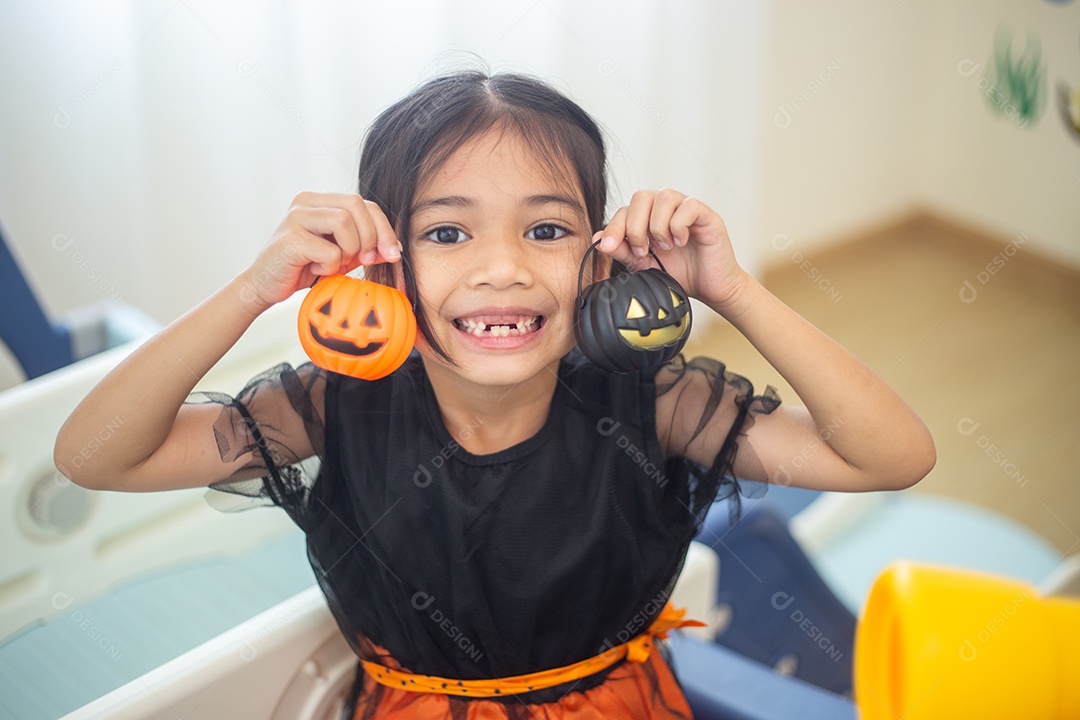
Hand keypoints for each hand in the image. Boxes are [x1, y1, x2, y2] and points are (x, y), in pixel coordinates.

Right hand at [241, 192, 400, 309]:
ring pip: (344, 221)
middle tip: (364, 260)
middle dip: (370, 236)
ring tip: (335, 264)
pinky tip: (316, 270)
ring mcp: (296, 217)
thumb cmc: (304, 268)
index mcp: (321, 200)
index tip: (392, 254)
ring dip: (349, 250)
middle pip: (356, 205)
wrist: (266, 286)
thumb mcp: (342, 255)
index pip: (364, 203)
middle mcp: (306, 201)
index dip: (384, 228)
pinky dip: (330, 266)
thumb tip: (395, 248)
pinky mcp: (290, 238)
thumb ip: (365, 246)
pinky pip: (329, 250)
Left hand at [594, 189, 749, 311]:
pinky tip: (682, 241)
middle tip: (643, 251)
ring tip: (665, 247)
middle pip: (641, 196)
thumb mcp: (644, 266)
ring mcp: (687, 208)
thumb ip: (623, 251)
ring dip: (658, 225)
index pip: (625, 209)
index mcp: (649, 217)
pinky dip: (679, 225)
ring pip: (664, 196)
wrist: (709, 288)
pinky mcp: (707, 215)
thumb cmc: (680, 274)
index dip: (614, 227)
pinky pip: (688, 205)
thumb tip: (598, 239)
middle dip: (635, 226)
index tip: (610, 247)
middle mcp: (667, 208)